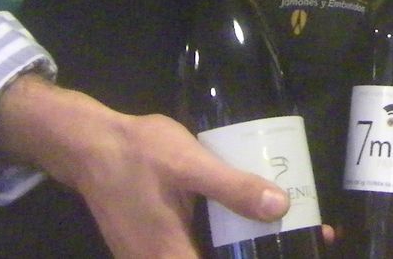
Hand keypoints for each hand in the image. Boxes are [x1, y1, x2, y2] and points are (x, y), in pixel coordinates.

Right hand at [0, 74, 291, 258]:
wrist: (87, 145)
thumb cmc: (137, 153)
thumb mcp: (189, 164)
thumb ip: (232, 187)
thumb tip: (281, 207)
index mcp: (171, 257)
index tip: (301, 248)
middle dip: (258, 252)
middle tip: (305, 235)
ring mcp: (153, 258)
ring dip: (243, 250)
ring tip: (285, 232)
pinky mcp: (151, 246)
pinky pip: (192, 253)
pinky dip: (222, 244)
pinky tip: (245, 225)